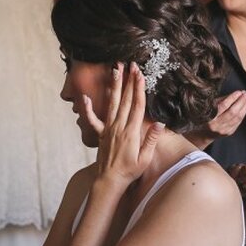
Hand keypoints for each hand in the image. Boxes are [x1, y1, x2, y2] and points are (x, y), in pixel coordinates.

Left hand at [81, 62, 163, 186]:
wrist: (110, 180)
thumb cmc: (130, 171)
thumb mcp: (145, 158)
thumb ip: (151, 140)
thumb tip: (160, 123)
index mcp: (131, 132)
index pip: (137, 105)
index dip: (138, 88)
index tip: (140, 74)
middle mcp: (119, 127)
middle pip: (125, 100)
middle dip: (128, 81)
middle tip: (130, 64)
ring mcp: (108, 129)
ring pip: (112, 103)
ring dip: (114, 86)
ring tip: (114, 70)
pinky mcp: (101, 134)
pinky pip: (93, 120)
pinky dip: (88, 108)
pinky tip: (84, 97)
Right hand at [191, 91, 245, 146]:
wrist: (204, 134)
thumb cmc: (205, 118)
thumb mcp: (210, 107)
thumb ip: (222, 100)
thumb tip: (235, 94)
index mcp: (210, 117)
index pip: (223, 106)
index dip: (232, 98)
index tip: (239, 92)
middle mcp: (216, 125)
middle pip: (233, 112)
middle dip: (241, 102)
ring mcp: (224, 130)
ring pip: (238, 117)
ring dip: (245, 107)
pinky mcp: (229, 132)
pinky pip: (238, 122)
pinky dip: (243, 113)